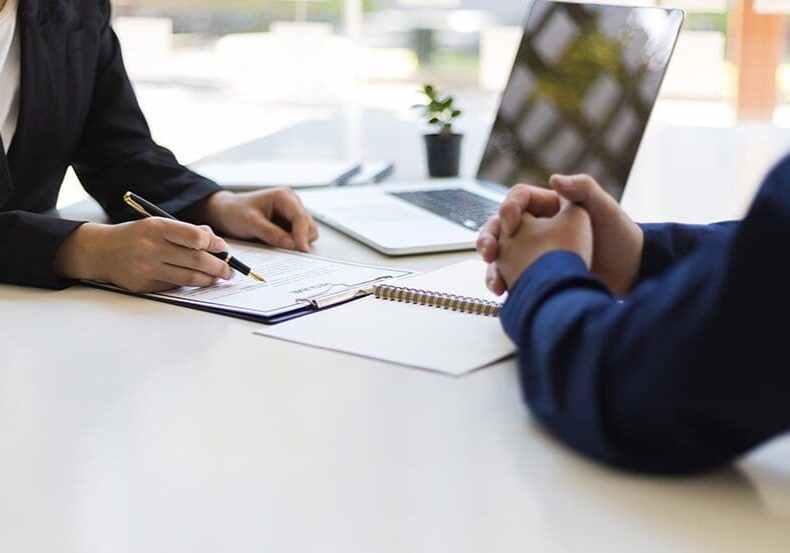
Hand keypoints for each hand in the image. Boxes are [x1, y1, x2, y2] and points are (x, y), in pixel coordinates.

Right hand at [54, 219, 234, 291]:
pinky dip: (189, 284)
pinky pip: (175, 286)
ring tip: (219, 277)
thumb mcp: (158, 224)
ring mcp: (147, 268)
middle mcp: (151, 248)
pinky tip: (197, 280)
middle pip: (197, 260)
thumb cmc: (137, 236)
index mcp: (157, 227)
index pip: (195, 237)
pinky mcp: (144, 286)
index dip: (215, 244)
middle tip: (230, 270)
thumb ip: (187, 232)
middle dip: (220, 266)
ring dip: (210, 279)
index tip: (224, 248)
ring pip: (189, 277)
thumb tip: (217, 244)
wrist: (101, 251)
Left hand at [194, 189, 317, 251]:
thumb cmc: (235, 211)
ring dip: (297, 243)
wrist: (226, 212)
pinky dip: (292, 244)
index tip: (302, 251)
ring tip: (276, 245)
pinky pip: (298, 237)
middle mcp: (292, 204)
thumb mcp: (250, 223)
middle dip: (300, 240)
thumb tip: (291, 244)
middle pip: (309, 226)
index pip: (301, 217)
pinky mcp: (289, 225)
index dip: (303, 235)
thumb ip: (271, 233)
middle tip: (286, 251)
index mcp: (284, 197)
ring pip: (307, 233)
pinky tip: (278, 245)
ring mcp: (292, 214)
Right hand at [479, 175, 643, 296]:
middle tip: (489, 251)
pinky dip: (503, 283)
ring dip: (491, 266)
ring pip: (501, 254)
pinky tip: (504, 292)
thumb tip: (554, 179)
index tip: (511, 223)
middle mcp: (538, 228)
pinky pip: (511, 276)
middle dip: (488, 238)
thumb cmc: (622, 238)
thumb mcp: (606, 209)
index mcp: (550, 207)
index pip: (518, 199)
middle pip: (500, 227)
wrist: (632, 275)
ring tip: (495, 281)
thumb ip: (583, 188)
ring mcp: (534, 253)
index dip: (508, 208)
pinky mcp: (536, 275)